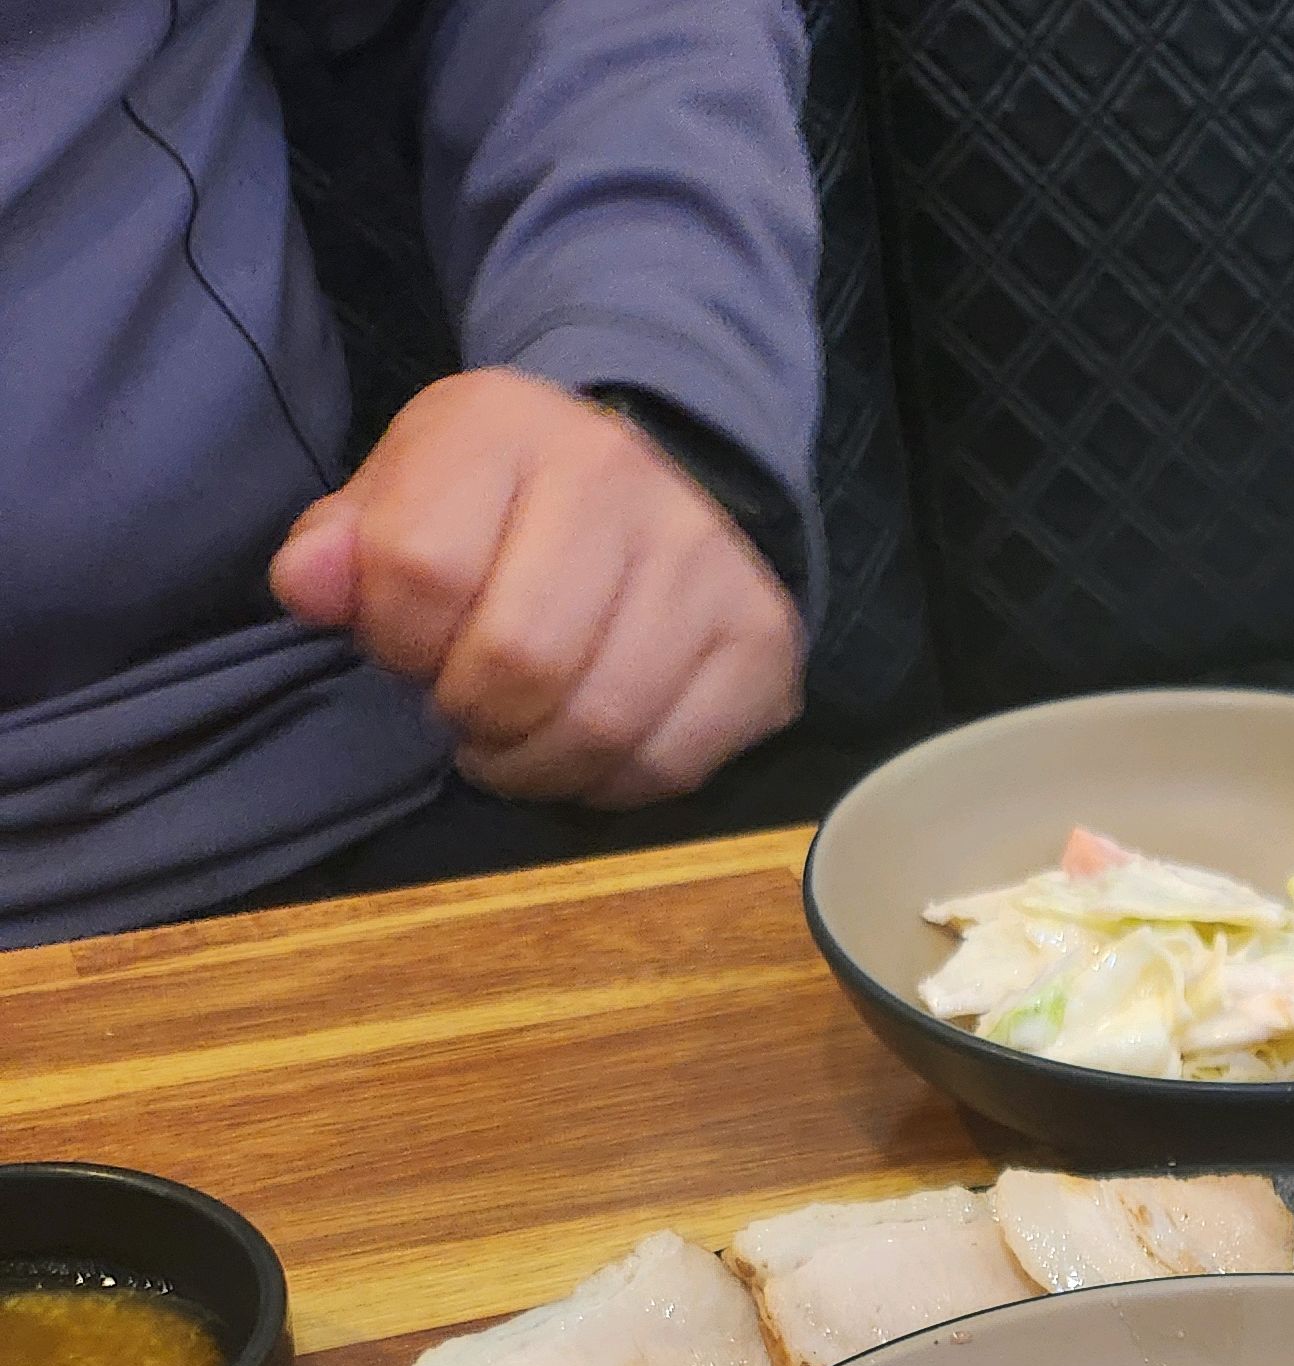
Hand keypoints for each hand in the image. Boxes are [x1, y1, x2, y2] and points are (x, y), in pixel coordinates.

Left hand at [269, 367, 803, 807]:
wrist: (676, 477)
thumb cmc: (518, 500)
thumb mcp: (420, 484)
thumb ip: (351, 539)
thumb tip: (308, 589)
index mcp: (511, 428)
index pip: (422, 568)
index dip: (394, 640)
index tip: (406, 646)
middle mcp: (620, 483)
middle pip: (520, 661)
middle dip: (470, 714)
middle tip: (464, 711)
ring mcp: (705, 566)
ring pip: (600, 726)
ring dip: (535, 765)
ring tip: (515, 743)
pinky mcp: (760, 644)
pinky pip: (669, 762)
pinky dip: (610, 783)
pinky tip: (584, 754)